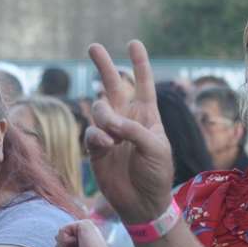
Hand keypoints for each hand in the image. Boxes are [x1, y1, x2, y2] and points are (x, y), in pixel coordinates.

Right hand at [83, 42, 175, 223]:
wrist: (142, 203)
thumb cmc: (157, 174)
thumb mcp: (155, 148)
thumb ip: (133, 129)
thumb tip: (108, 122)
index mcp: (148, 115)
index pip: (144, 83)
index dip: (140, 63)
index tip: (134, 43)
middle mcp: (127, 118)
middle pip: (114, 84)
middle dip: (104, 65)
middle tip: (93, 46)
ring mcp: (110, 132)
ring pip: (99, 108)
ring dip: (105, 116)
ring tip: (114, 136)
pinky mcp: (96, 147)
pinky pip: (91, 131)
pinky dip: (97, 136)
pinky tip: (107, 146)